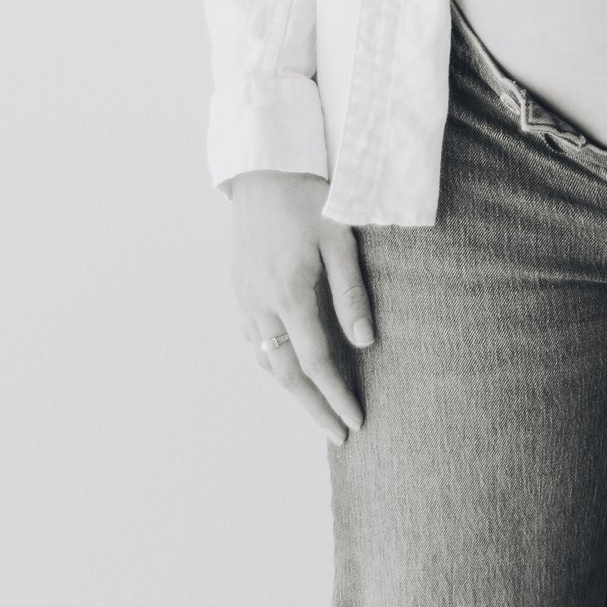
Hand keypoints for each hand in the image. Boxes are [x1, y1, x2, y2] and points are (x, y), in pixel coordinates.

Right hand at [227, 169, 372, 442]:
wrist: (263, 170)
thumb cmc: (309, 198)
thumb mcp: (340, 238)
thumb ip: (351, 292)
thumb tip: (366, 343)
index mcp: (289, 294)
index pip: (316, 362)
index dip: (336, 397)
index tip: (355, 423)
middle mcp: (261, 305)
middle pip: (286, 374)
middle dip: (314, 408)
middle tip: (338, 436)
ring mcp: (245, 299)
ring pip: (266, 361)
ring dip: (293, 389)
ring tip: (318, 409)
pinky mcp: (240, 290)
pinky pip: (254, 341)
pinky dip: (273, 363)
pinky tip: (288, 367)